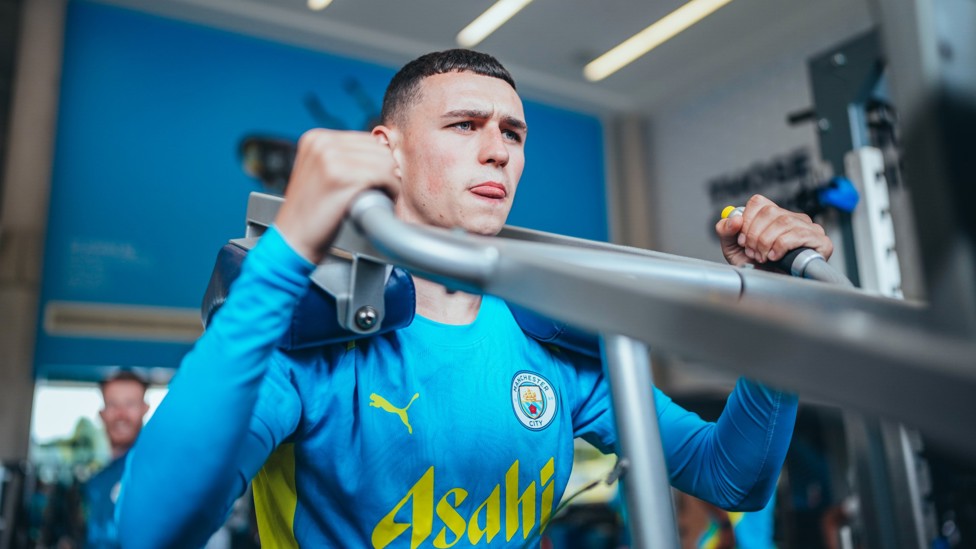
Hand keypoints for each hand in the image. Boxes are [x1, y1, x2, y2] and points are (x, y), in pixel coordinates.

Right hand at [275, 129, 399, 262]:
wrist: (293, 238)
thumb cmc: (311, 212)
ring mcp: (330, 158)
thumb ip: (343, 158)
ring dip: (390, 181)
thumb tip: (382, 151)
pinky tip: (382, 202)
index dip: (377, 162)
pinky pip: (384, 176)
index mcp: (316, 138)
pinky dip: (390, 191)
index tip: (376, 181)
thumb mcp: (320, 172)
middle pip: (378, 148)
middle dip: (386, 171)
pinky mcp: (342, 177)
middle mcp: (322, 143)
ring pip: (385, 161)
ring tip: (380, 197)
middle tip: (380, 192)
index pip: (366, 139)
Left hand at [714, 194, 832, 267]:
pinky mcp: (821, 241)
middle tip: (752, 252)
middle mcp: (793, 218)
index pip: (758, 202)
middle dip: (755, 234)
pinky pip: (797, 235)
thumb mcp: (734, 250)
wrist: (775, 291)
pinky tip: (775, 257)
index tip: (742, 239)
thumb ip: (726, 231)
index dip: (746, 220)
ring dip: (766, 242)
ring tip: (763, 257)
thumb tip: (734, 218)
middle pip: (770, 211)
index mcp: (774, 216)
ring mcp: (809, 228)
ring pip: (783, 222)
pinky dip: (780, 247)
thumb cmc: (758, 270)